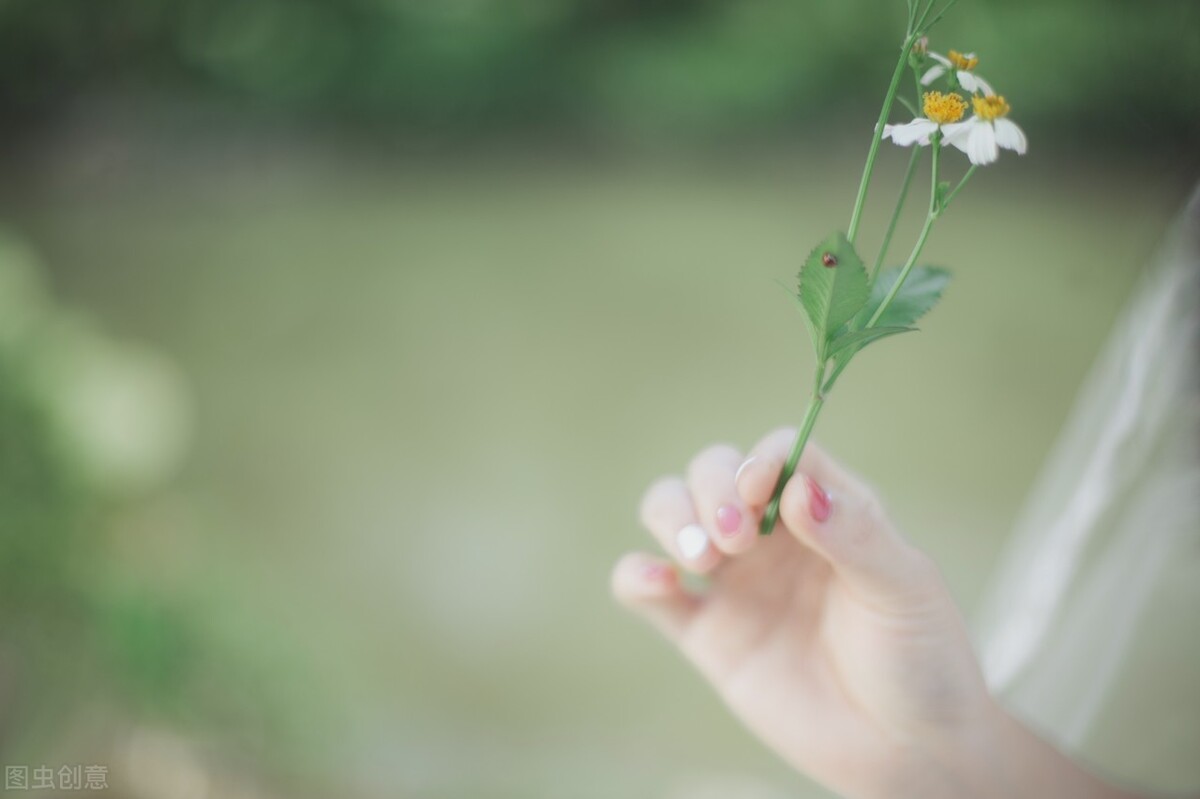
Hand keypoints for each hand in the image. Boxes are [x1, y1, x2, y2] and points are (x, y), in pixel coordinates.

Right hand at [612, 429, 995, 798]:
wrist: (907, 750)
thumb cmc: (921, 658)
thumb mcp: (903, 588)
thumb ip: (853, 535)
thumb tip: (795, 489)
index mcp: (826, 510)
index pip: (780, 454)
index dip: (762, 460)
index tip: (760, 488)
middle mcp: (774, 535)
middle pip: (715, 471)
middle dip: (712, 488)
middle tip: (736, 538)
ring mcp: (736, 581)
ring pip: (672, 512)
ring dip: (672, 516)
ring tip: (701, 557)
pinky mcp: (706, 633)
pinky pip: (651, 591)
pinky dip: (637, 575)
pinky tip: (658, 581)